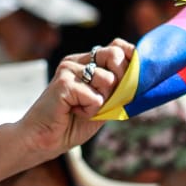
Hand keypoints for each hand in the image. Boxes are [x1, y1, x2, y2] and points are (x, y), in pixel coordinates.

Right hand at [13, 41, 131, 158]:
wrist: (43, 140)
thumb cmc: (72, 123)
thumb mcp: (103, 104)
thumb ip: (119, 90)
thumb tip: (141, 79)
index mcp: (86, 62)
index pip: (116, 46)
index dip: (130, 58)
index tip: (131, 78)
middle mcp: (77, 61)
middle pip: (115, 55)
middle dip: (119, 82)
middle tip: (102, 100)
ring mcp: (69, 69)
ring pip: (108, 79)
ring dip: (101, 103)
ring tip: (81, 108)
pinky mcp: (63, 82)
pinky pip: (95, 97)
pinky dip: (89, 111)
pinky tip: (72, 112)